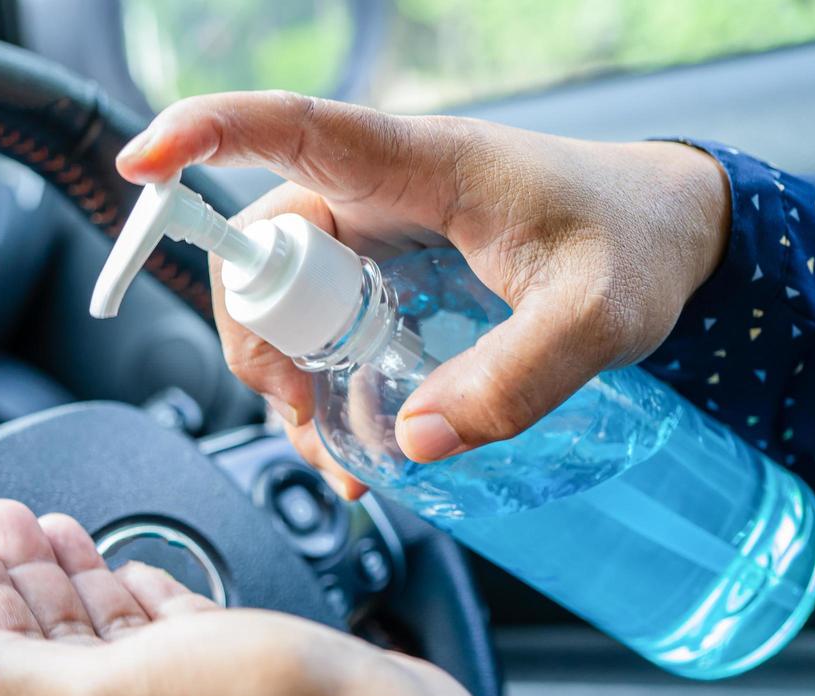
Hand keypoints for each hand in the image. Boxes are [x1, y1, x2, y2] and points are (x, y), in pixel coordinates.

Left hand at [0, 499, 480, 695]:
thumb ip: (17, 680)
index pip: (0, 672)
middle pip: (48, 649)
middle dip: (20, 579)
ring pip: (107, 637)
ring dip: (75, 577)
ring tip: (48, 527)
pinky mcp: (237, 687)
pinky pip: (169, 635)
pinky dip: (143, 595)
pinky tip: (130, 568)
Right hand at [117, 92, 730, 496]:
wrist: (672, 239)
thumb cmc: (638, 244)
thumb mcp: (599, 314)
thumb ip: (516, 377)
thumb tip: (412, 439)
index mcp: (419, 164)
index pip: (293, 128)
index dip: (206, 134)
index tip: (142, 165)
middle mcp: (382, 194)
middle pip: (264, 247)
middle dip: (260, 335)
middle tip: (303, 410)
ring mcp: (380, 238)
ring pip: (285, 299)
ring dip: (286, 376)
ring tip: (339, 449)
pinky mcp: (389, 280)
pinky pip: (322, 327)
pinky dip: (321, 388)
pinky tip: (357, 443)